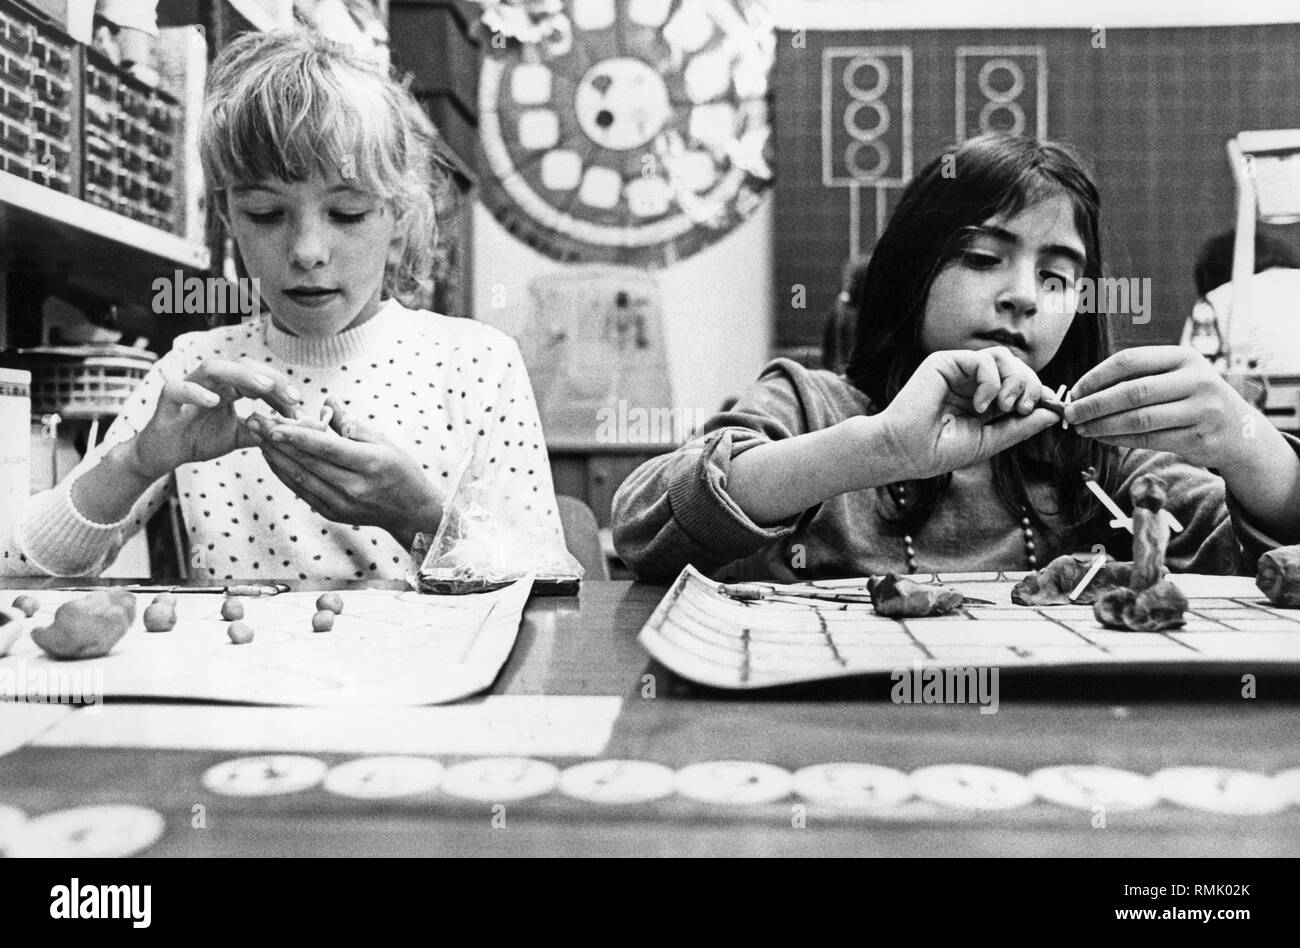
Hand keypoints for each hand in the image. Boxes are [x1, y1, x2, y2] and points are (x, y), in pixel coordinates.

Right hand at [129, 359, 302, 479]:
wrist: (163, 455)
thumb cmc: (199, 439)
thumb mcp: (238, 436)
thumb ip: (262, 430)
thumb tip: (294, 431)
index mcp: (227, 387)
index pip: (257, 377)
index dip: (280, 387)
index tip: (299, 403)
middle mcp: (209, 382)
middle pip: (241, 366)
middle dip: (268, 378)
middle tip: (291, 396)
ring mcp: (187, 387)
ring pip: (212, 368)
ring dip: (239, 375)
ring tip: (263, 388)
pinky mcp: (165, 401)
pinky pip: (177, 389)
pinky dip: (195, 392)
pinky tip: (214, 400)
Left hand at [247, 398, 442, 547]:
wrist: (410, 511)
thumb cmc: (401, 470)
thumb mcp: (384, 442)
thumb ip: (352, 424)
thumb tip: (327, 402)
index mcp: (369, 463)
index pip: (326, 448)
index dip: (297, 435)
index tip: (273, 422)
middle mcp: (353, 486)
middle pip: (307, 462)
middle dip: (276, 440)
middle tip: (253, 420)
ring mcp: (341, 503)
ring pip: (299, 477)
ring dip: (275, 456)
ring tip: (257, 435)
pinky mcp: (331, 513)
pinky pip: (301, 490)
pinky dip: (284, 473)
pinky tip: (272, 457)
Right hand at [878, 347, 1058, 480]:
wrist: (905, 451)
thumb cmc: (940, 450)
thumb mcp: (990, 441)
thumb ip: (1020, 427)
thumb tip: (1054, 413)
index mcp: (983, 400)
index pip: (1020, 385)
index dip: (1039, 392)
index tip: (1053, 407)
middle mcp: (972, 382)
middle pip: (1017, 367)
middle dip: (1029, 385)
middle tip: (1022, 409)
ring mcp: (959, 370)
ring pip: (1004, 357)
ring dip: (1014, 379)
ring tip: (1005, 405)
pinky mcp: (945, 362)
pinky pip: (983, 359)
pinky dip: (991, 381)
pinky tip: (981, 404)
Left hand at [1066, 346, 1254, 469]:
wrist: (1239, 431)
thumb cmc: (1191, 399)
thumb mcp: (1175, 377)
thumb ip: (1137, 379)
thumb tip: (1082, 393)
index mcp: (1184, 357)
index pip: (1130, 360)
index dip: (1097, 376)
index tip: (1075, 390)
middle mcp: (1196, 380)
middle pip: (1132, 391)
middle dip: (1094, 404)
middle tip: (1070, 414)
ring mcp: (1201, 410)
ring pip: (1139, 419)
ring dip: (1102, 425)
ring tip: (1081, 428)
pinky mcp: (1200, 438)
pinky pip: (1148, 440)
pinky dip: (1118, 439)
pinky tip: (1101, 438)